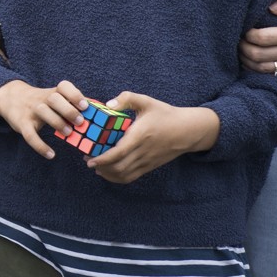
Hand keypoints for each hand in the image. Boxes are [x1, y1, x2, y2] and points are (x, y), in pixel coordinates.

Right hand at [0, 76, 86, 157]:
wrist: (10, 98)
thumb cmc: (42, 101)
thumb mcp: (55, 97)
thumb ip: (73, 103)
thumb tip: (99, 111)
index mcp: (53, 92)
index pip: (64, 87)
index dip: (75, 95)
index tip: (85, 106)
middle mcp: (41, 99)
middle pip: (54, 98)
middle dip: (69, 110)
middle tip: (80, 122)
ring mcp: (30, 110)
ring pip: (42, 112)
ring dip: (57, 123)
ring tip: (68, 133)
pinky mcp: (21, 123)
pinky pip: (29, 135)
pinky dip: (40, 146)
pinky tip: (51, 155)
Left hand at [90, 93, 217, 183]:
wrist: (189, 130)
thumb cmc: (166, 114)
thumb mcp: (147, 101)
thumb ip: (127, 99)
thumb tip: (108, 104)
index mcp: (140, 135)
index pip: (119, 152)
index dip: (103, 158)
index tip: (89, 158)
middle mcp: (144, 151)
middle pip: (119, 167)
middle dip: (100, 166)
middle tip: (87, 159)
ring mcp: (148, 161)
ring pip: (125, 174)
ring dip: (107, 173)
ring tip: (96, 166)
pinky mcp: (150, 166)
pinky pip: (132, 177)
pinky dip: (118, 178)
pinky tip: (108, 172)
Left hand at [242, 0, 276, 79]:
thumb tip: (271, 7)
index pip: (261, 37)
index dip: (247, 35)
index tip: (244, 31)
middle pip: (257, 54)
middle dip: (242, 48)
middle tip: (238, 42)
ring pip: (261, 68)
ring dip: (247, 61)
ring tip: (242, 52)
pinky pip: (271, 77)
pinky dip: (258, 71)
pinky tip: (253, 63)